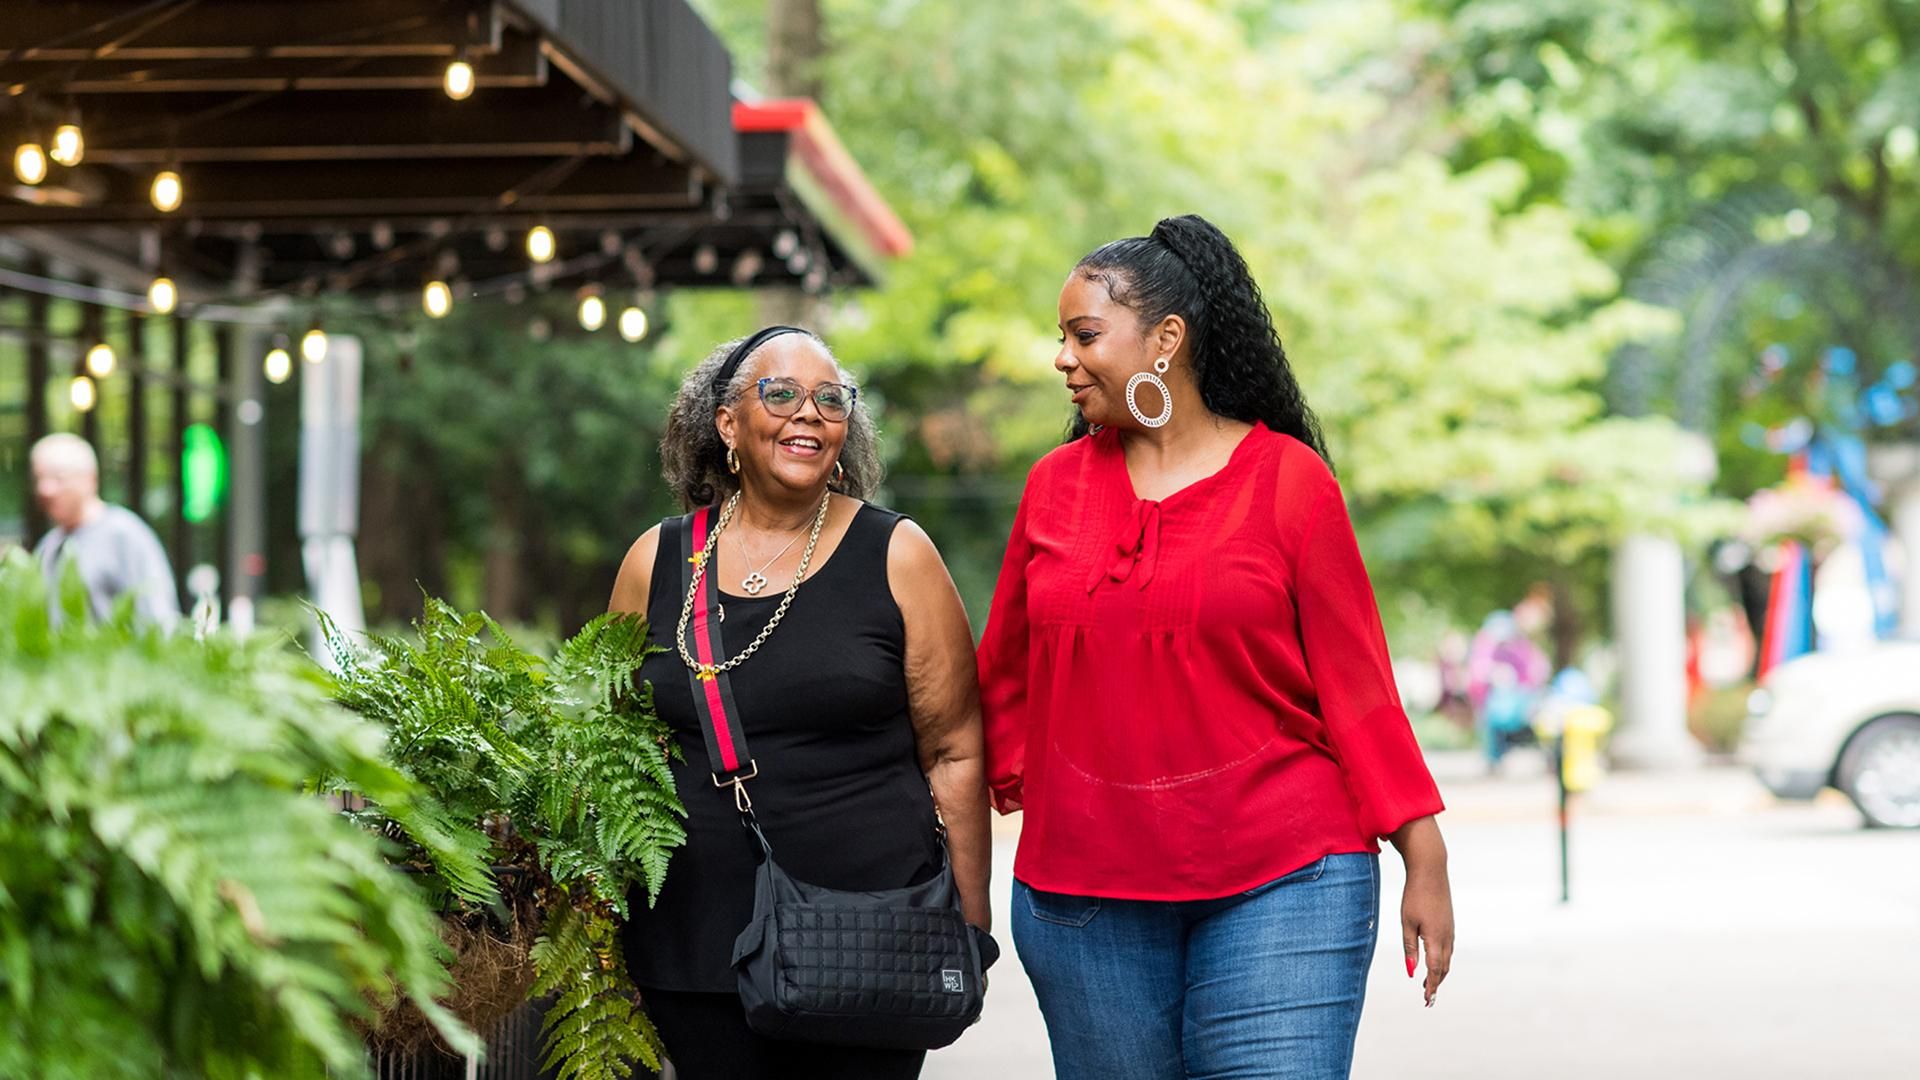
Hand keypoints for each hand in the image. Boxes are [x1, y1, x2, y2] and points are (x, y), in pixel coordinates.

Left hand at [1387, 815, 1452, 1006]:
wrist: (1431, 871)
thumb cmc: (1415, 896)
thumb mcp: (1407, 923)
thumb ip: (1410, 948)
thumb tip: (1411, 970)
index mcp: (1436, 938)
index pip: (1435, 970)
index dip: (1431, 986)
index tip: (1427, 1000)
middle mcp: (1447, 937)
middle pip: (1444, 968)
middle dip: (1436, 983)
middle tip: (1427, 997)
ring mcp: (1450, 930)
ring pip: (1447, 959)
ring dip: (1440, 973)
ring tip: (1429, 983)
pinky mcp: (1449, 923)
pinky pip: (1448, 949)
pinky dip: (1442, 960)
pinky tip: (1435, 961)